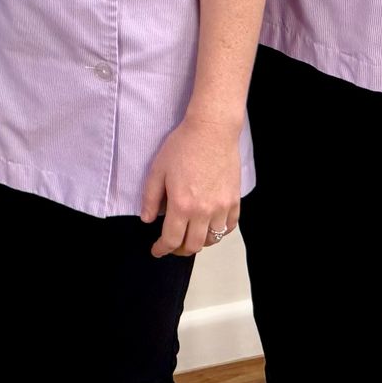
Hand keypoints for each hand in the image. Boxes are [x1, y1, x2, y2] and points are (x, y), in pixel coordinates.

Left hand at [141, 116, 241, 256]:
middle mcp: (203, 212)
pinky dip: (219, 232)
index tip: (156, 251)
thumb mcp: (158, 170)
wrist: (211, 131)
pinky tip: (209, 226)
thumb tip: (146, 219)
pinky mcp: (234, 201)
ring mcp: (221, 208)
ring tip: (189, 235)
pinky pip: (229, 227)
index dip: (161, 249)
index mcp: (181, 205)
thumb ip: (150, 197)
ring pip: (212, 239)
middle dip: (179, 250)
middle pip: (192, 245)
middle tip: (171, 246)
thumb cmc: (182, 147)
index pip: (171, 239)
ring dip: (199, 242)